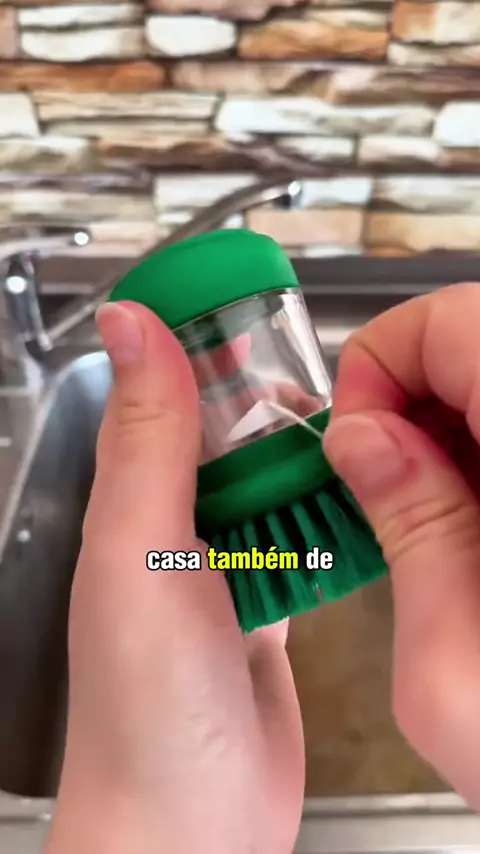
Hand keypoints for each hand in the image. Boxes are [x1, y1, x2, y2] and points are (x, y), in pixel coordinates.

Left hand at [45, 301, 303, 853]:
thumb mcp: (142, 552)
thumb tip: (133, 324)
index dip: (201, 337)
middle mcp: (173, 527)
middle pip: (224, 432)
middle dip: (268, 400)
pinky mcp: (266, 605)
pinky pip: (299, 539)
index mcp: (132, 501)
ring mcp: (222, 567)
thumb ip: (146, 438)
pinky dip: (323, 519)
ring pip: (268, 483)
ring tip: (346, 438)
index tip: (251, 297)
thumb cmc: (147, 706)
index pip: (162, 390)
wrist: (192, 827)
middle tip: (322, 380)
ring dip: (303, 461)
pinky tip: (349, 504)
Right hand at [322, 282, 479, 809]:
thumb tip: (360, 440)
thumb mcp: (451, 668)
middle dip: (412, 393)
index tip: (357, 435)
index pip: (459, 321)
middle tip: (382, 476)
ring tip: (429, 512)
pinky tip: (475, 522)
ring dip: (450, 427)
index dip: (386, 359)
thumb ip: (409, 528)